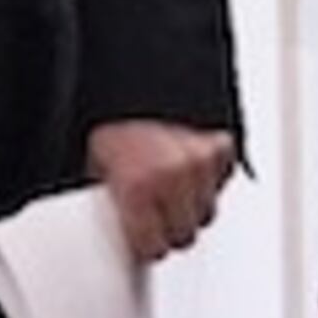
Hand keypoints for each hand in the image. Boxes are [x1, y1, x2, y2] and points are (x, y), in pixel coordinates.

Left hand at [90, 118, 235, 262]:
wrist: (132, 69)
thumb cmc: (109, 111)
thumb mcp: (95, 161)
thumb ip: (113, 198)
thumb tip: (119, 227)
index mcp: (137, 186)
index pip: (153, 248)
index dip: (146, 246)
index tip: (143, 243)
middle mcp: (173, 177)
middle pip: (185, 235)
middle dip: (169, 229)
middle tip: (155, 214)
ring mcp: (201, 162)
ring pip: (207, 212)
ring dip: (191, 205)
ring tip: (170, 186)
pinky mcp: (222, 145)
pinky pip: (221, 180)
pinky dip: (209, 177)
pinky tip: (189, 166)